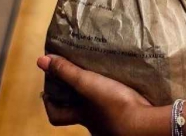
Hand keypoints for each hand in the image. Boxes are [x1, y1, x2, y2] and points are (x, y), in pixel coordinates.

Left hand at [37, 54, 157, 134]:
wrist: (144, 124)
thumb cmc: (113, 105)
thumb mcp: (87, 84)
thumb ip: (67, 73)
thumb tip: (41, 60)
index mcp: (81, 116)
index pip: (57, 115)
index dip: (50, 103)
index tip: (49, 90)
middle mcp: (94, 122)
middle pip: (78, 110)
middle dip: (76, 96)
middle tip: (78, 74)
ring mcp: (111, 122)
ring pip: (99, 108)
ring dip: (98, 94)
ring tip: (103, 73)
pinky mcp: (129, 116)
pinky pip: (119, 106)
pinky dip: (118, 96)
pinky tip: (125, 83)